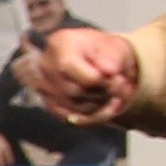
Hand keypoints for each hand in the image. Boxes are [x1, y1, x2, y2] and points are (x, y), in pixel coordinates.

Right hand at [26, 26, 147, 123]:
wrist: (96, 57)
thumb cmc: (103, 50)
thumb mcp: (113, 46)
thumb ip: (112, 57)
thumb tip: (109, 71)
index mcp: (60, 45)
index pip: (77, 74)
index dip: (103, 81)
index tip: (118, 77)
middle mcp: (45, 66)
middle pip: (77, 92)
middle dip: (104, 92)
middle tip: (121, 83)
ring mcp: (44, 87)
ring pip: (76, 109)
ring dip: (102, 105)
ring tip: (117, 92)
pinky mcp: (49, 104)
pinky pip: (73, 120)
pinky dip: (96, 116)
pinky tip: (110, 106)